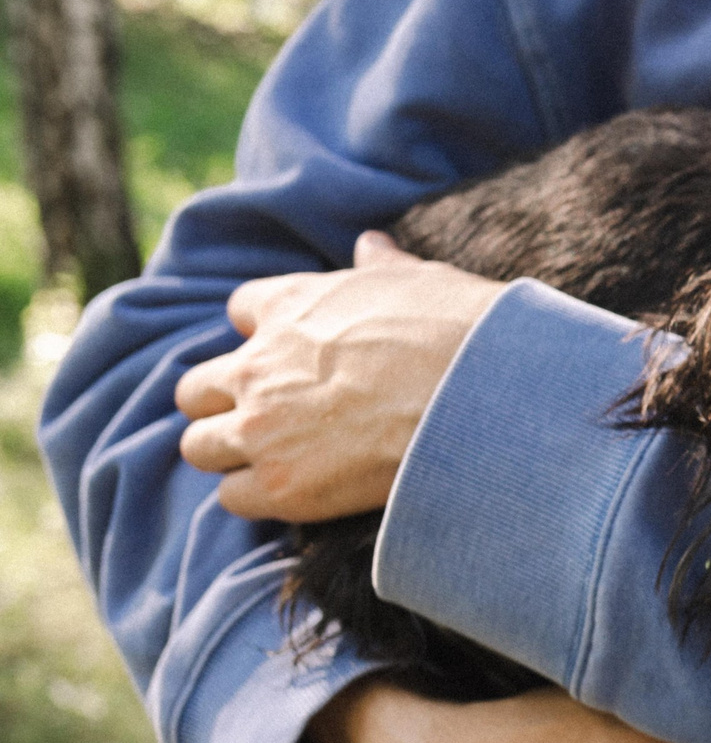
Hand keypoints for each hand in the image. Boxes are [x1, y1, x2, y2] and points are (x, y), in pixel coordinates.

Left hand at [175, 233, 505, 522]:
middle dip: (225, 403)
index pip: (240, 312)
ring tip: (277, 463)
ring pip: (198, 445)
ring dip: (231, 453)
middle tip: (270, 419)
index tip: (292, 355)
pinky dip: (256, 497)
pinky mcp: (282, 485)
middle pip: (196, 389)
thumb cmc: (459, 332)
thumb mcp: (419, 280)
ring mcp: (261, 427)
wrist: (483, 396)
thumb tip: (370, 243)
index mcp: (288, 306)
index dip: (263, 335)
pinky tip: (298, 494)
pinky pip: (232, 498)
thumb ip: (382, 266)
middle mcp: (258, 366)